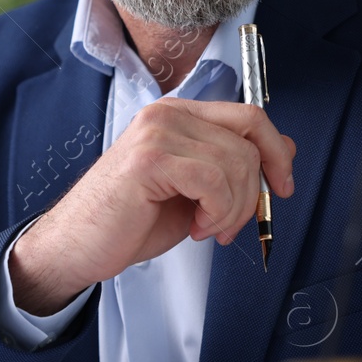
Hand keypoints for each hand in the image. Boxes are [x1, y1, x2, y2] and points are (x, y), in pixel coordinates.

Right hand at [9, 98, 295, 314]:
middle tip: (230, 223)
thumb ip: (231, 166)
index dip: (276, 151)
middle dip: (254, 191)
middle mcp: (166, 115)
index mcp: (177, 116)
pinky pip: (214, 180)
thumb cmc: (129, 221)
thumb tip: (284, 151)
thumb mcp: (194, 191)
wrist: (78, 246)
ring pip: (235, 162)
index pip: (249, 115)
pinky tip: (195, 226)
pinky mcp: (150, 159)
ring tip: (207, 227)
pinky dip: (217, 212)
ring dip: (233, 209)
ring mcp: (156, 133)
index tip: (283, 186)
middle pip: (248, 138)